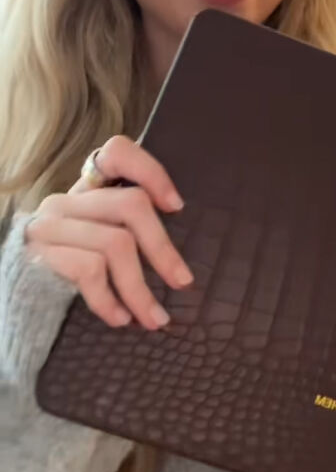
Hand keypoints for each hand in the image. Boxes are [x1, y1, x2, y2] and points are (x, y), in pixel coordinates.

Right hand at [25, 136, 192, 331]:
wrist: (13, 299)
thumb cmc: (63, 274)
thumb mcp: (93, 243)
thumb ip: (124, 232)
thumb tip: (178, 263)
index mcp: (85, 191)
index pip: (116, 152)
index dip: (151, 172)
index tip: (176, 206)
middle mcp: (67, 201)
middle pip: (131, 205)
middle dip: (163, 248)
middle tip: (183, 282)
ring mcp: (50, 226)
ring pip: (116, 243)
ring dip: (141, 289)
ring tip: (155, 319)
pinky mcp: (39, 255)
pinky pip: (90, 269)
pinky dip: (111, 299)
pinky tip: (121, 319)